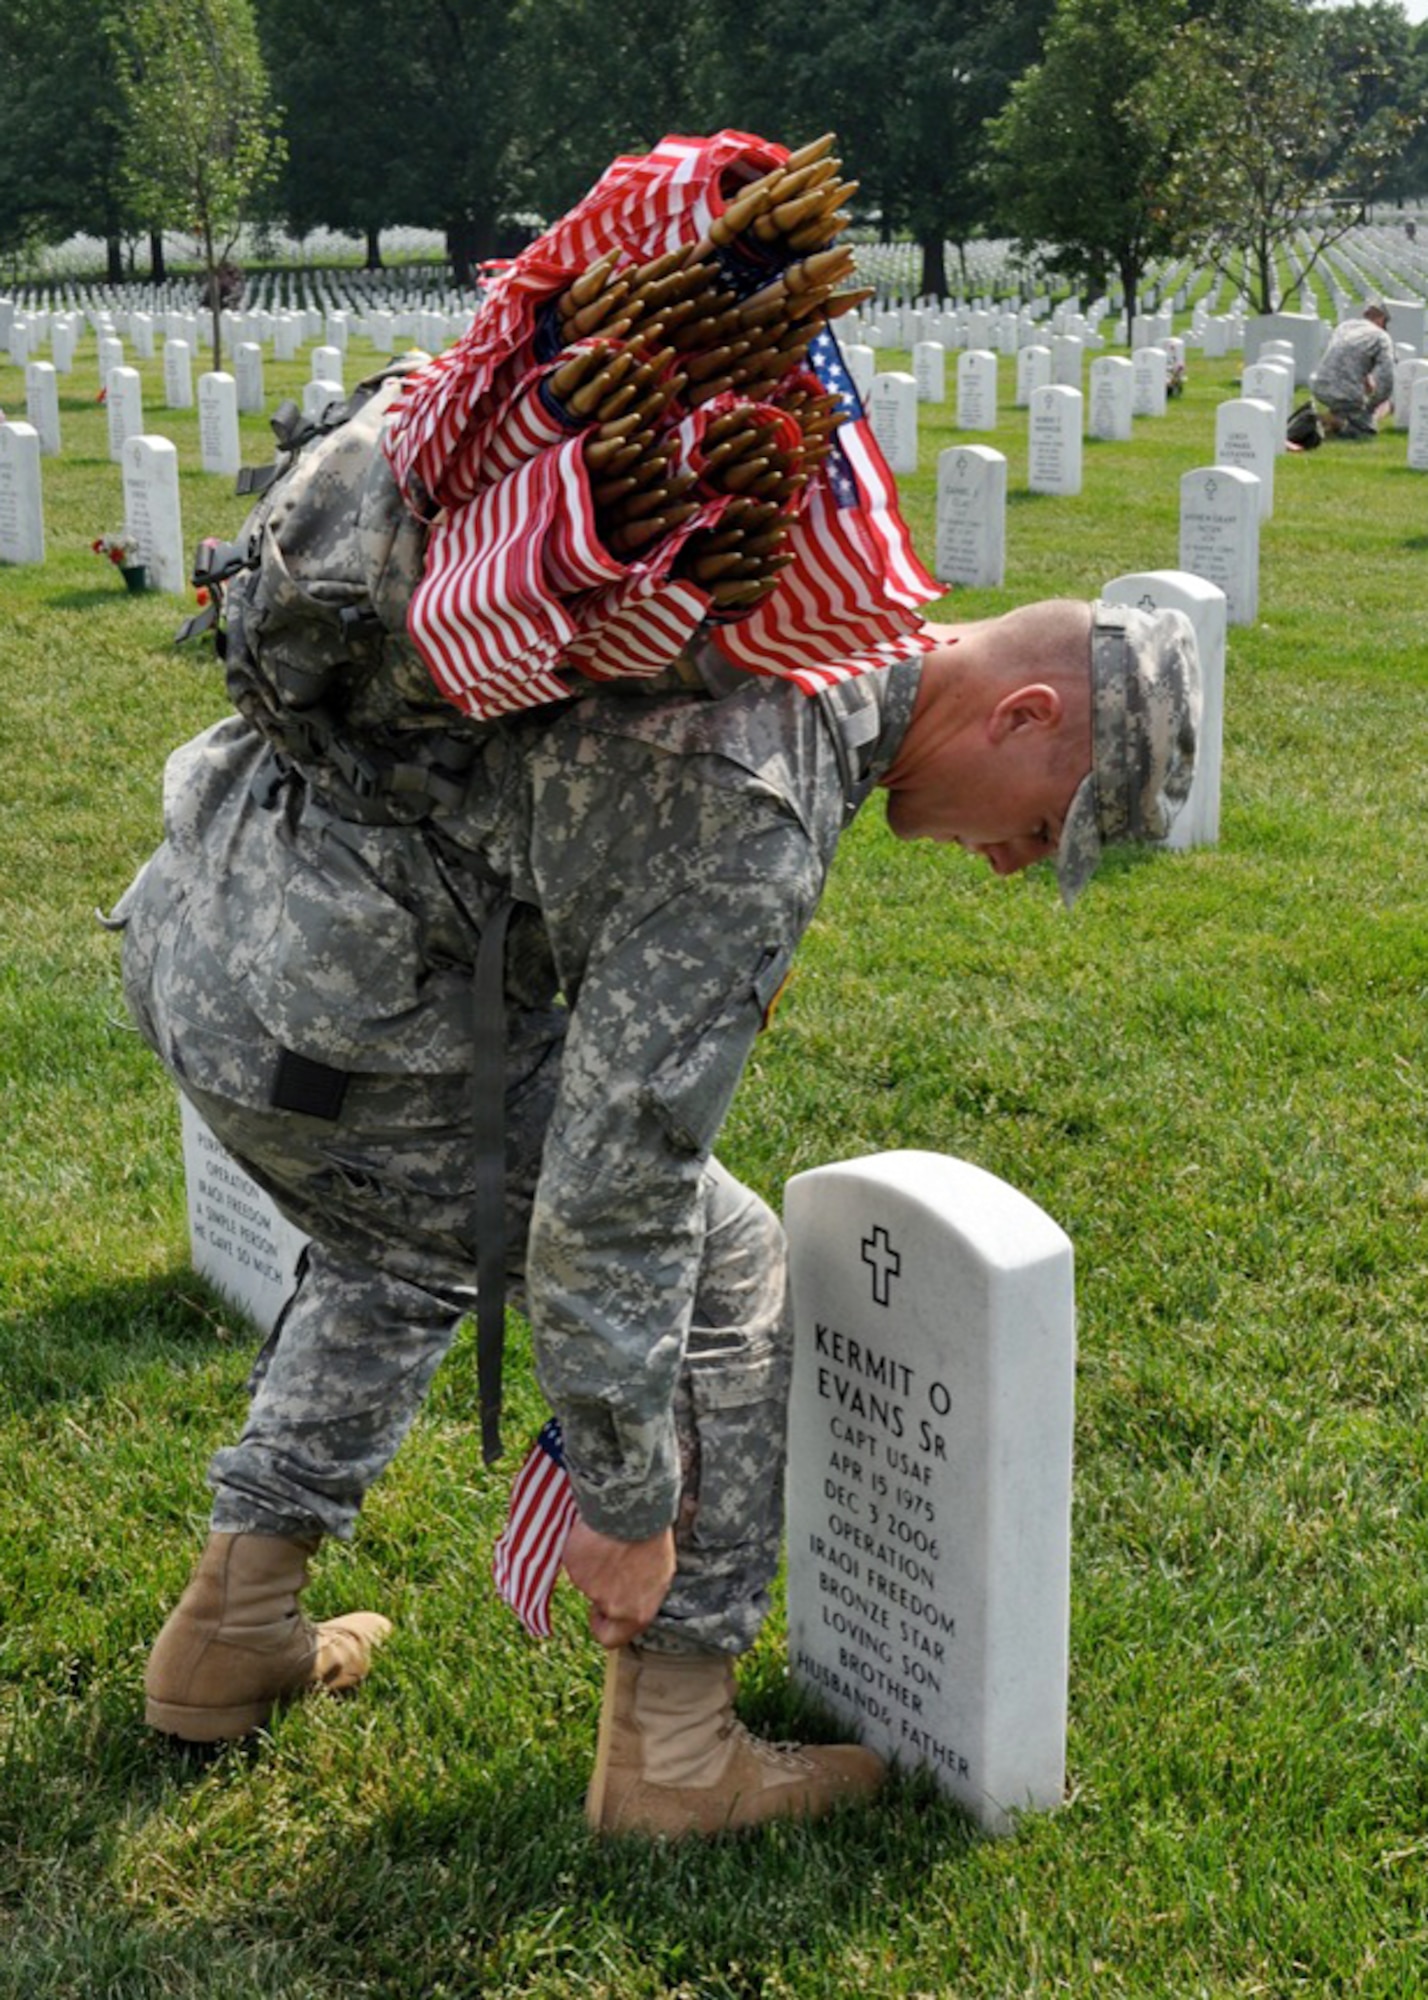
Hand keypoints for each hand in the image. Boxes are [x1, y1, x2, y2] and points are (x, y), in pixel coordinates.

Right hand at [562, 1519, 675, 1647]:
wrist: (634, 1512)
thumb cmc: (652, 1541)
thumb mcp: (659, 1576)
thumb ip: (640, 1598)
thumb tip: (628, 1603)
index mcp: (636, 1613)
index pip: (611, 1639)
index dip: (604, 1626)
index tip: (602, 1610)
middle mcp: (612, 1606)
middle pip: (597, 1608)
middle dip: (598, 1596)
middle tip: (605, 1573)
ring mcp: (591, 1587)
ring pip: (586, 1580)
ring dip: (595, 1566)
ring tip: (611, 1544)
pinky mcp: (574, 1567)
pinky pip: (576, 1562)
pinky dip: (583, 1552)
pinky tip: (598, 1537)